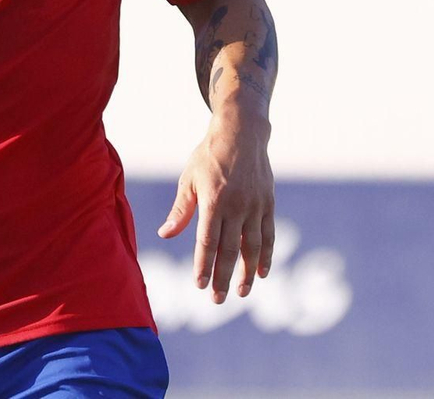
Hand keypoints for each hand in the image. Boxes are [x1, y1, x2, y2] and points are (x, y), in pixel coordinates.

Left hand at [157, 111, 274, 302]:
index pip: (207, 241)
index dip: (203, 265)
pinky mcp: (268, 203)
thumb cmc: (209, 156)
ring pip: (251, 246)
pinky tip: (262, 272)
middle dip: (223, 277)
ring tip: (241, 293)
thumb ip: (180, 210)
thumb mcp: (189, 179)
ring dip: (246, 272)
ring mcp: (255, 205)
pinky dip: (266, 255)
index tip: (199, 285)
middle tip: (218, 300)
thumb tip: (165, 235)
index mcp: (213, 200)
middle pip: (229, 249)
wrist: (242, 132)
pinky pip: (268, 234)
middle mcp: (236, 205)